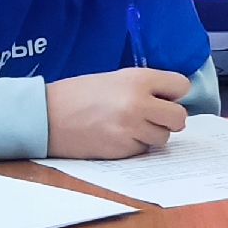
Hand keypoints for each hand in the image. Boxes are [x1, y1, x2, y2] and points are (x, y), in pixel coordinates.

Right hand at [44, 68, 191, 158]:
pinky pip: (142, 150)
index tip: (166, 97)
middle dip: (169, 119)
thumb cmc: (78, 94)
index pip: (182, 86)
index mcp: (138, 79)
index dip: (174, 94)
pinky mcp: (121, 149)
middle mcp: (138, 103)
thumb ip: (145, 86)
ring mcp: (131, 128)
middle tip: (153, 117)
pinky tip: (116, 136)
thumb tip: (172, 99)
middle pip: (179, 117)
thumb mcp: (115, 78)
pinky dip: (134, 145)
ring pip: (163, 137)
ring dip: (151, 134)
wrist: (45, 115)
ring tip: (129, 126)